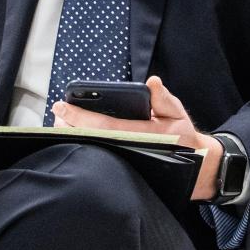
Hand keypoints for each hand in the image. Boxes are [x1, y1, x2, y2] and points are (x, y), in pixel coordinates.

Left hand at [54, 75, 222, 200]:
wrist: (194, 167)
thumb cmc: (183, 137)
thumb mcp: (178, 114)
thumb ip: (164, 99)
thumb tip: (152, 82)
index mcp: (144, 135)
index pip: (106, 125)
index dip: (81, 117)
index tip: (62, 106)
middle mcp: (132, 150)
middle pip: (93, 140)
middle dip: (71, 128)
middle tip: (55, 117)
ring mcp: (126, 160)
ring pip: (95, 150)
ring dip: (75, 137)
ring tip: (59, 124)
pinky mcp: (124, 166)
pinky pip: (101, 156)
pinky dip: (85, 146)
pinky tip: (72, 138)